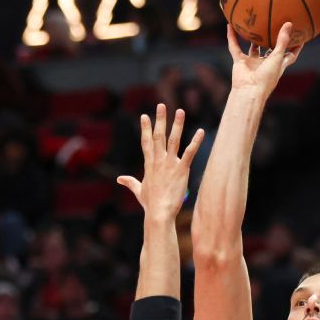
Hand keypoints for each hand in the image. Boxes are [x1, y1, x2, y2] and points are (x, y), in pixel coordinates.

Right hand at [118, 104, 204, 221]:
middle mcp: (158, 161)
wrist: (159, 213)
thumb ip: (130, 182)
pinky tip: (201, 132)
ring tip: (180, 111)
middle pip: (158, 136)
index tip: (145, 116)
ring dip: (177, 125)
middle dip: (160, 120)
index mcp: (149, 164)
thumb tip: (119, 179)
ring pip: (174, 140)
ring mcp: (170, 164)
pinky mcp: (181, 170)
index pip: (146, 142)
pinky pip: (189, 153)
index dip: (145, 128)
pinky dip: (195, 142)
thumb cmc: (150, 204)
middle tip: (161, 105)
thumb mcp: (138, 191)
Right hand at [226, 23, 301, 96]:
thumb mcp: (277, 57)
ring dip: (252, 38)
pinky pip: (234, 47)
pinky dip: (231, 37)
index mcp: (278, 65)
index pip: (289, 55)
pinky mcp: (239, 62)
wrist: (249, 90)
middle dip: (272, 41)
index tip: (301, 37)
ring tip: (254, 24)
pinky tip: (230, 26)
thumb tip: (289, 24)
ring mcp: (252, 63)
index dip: (295, 47)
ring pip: (252, 48)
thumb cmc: (266, 78)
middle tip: (276, 26)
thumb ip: (282, 41)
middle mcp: (265, 64)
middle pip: (270, 51)